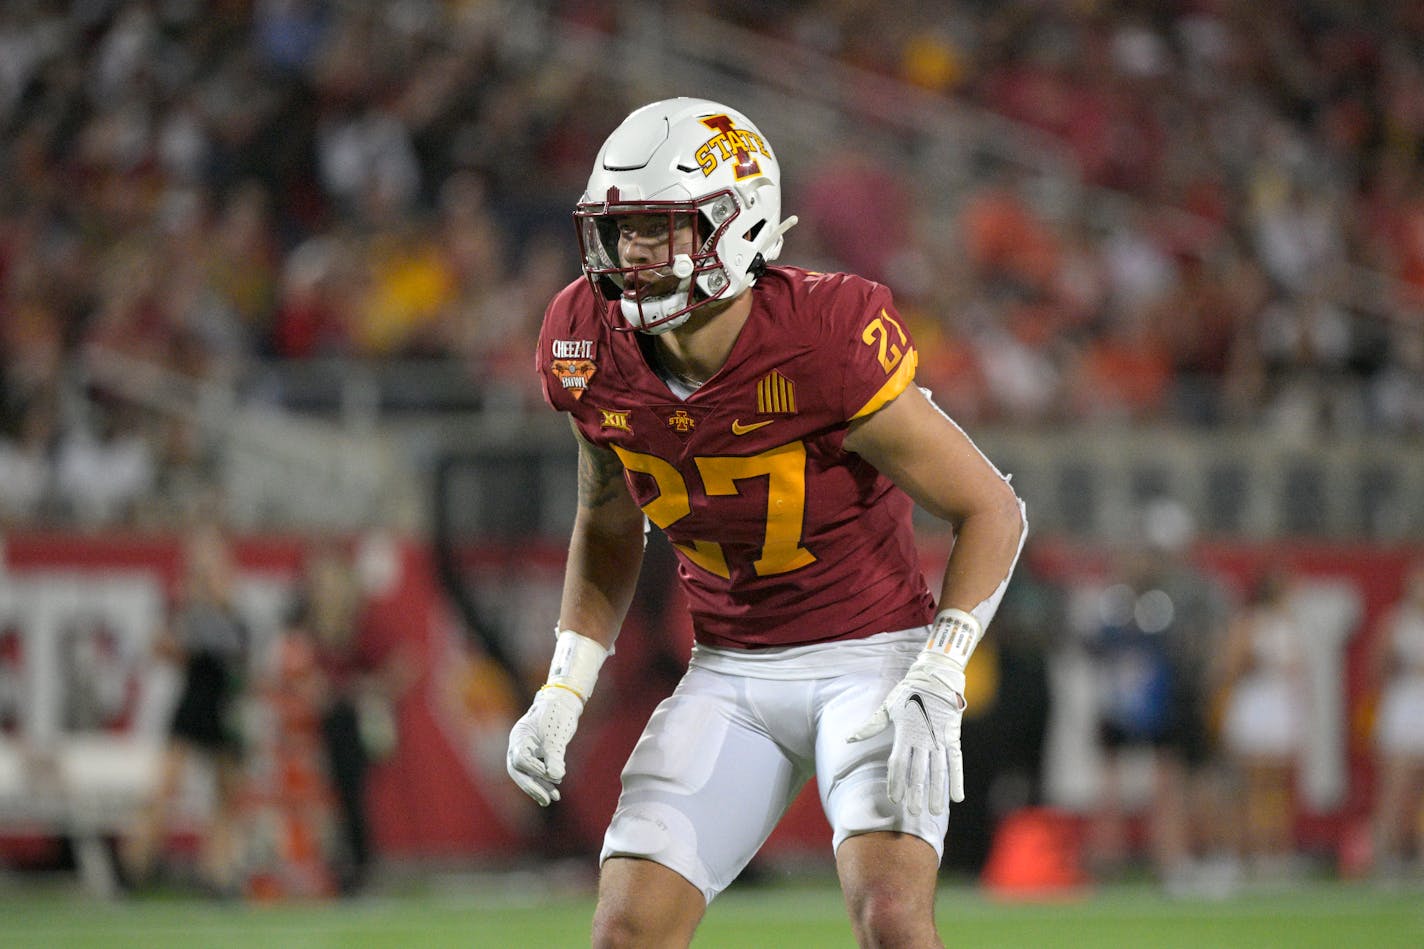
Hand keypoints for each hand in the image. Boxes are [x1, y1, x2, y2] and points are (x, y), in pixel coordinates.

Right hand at [506, 685, 585, 805]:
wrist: (563, 702)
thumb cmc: (558, 713)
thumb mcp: (557, 734)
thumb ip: (554, 755)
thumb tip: (555, 777)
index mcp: (520, 736)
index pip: (520, 759)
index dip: (535, 770)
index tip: (551, 776)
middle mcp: (518, 744)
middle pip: (519, 771)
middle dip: (532, 787)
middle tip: (546, 800)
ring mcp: (525, 750)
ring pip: (526, 774)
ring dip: (540, 786)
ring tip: (554, 798)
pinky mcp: (534, 755)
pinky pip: (534, 772)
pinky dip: (544, 781)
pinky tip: (554, 792)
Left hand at [848, 651, 966, 815]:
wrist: (936, 676)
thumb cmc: (909, 692)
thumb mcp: (888, 707)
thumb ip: (871, 726)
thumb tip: (849, 738)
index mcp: (905, 733)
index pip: (898, 763)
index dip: (896, 782)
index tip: (894, 799)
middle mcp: (922, 739)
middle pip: (918, 771)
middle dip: (916, 793)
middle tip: (914, 813)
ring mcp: (939, 739)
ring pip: (938, 771)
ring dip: (937, 792)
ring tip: (935, 811)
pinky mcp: (953, 737)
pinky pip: (956, 762)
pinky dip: (957, 780)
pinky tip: (957, 798)